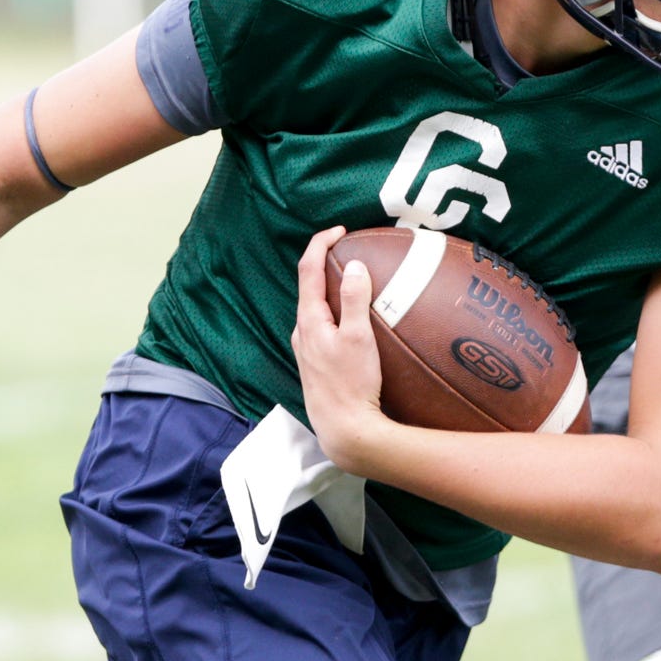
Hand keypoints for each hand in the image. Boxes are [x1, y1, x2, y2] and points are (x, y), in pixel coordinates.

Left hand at [291, 225, 388, 472]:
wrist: (343, 430)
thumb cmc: (351, 385)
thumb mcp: (358, 337)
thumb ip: (353, 300)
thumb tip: (353, 266)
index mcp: (308, 320)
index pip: (308, 269)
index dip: (321, 243)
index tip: (341, 231)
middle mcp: (302, 331)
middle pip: (309, 286)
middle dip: (327, 262)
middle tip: (352, 249)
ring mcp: (307, 349)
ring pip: (316, 307)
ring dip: (331, 288)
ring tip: (357, 280)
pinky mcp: (317, 363)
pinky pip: (323, 325)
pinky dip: (336, 310)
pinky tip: (355, 320)